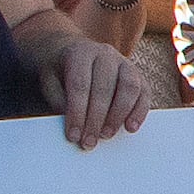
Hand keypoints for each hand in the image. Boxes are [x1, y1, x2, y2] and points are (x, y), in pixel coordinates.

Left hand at [52, 29, 153, 147]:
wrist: (74, 52)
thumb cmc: (60, 71)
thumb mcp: (49, 82)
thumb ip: (59, 101)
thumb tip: (76, 126)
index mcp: (80, 53)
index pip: (80, 84)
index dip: (77, 112)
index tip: (73, 135)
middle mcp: (105, 54)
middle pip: (104, 88)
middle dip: (96, 119)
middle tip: (89, 142)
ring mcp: (124, 62)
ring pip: (129, 87)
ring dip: (118, 115)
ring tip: (106, 135)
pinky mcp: (138, 74)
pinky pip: (144, 92)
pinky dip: (139, 112)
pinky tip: (130, 127)